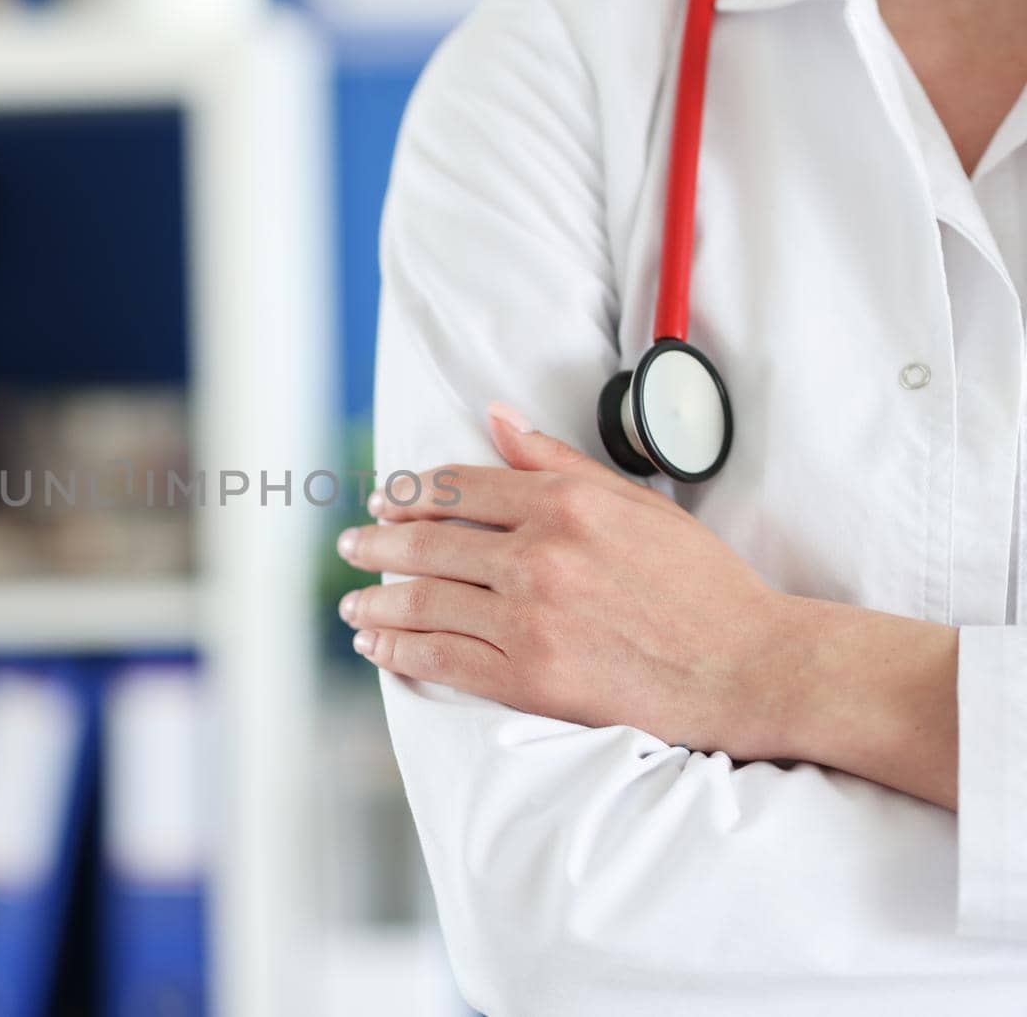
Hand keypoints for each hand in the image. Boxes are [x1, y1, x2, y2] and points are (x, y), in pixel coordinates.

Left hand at [338, 403, 804, 761]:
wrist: (744, 667)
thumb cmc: (699, 583)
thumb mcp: (634, 503)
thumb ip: (556, 460)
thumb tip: (496, 417)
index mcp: (563, 505)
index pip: (457, 489)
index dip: (408, 495)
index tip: (383, 502)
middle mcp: (537, 558)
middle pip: (426, 544)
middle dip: (376, 545)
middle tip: (350, 547)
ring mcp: (529, 621)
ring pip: (424, 602)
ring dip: (376, 601)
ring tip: (354, 603)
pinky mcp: (528, 678)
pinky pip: (441, 660)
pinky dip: (399, 650)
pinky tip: (378, 646)